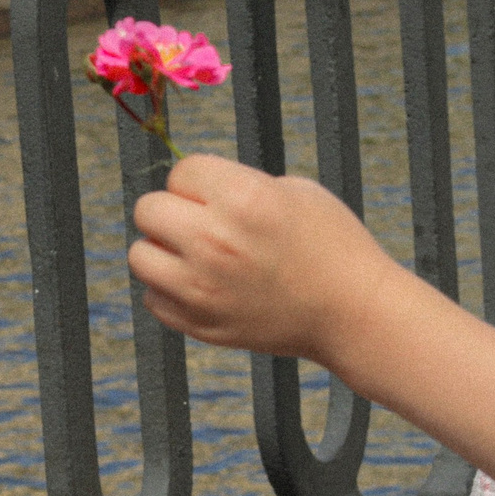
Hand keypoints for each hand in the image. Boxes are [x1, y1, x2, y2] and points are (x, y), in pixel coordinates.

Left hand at [129, 153, 399, 359]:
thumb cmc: (332, 244)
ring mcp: (203, 289)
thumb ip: (236, 186)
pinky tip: (206, 288)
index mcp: (242, 199)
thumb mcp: (293, 191)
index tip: (221, 195)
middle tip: (202, 224)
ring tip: (196, 256)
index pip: (181, 171)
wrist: (353, 312)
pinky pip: (154, 299)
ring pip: (140, 257)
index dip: (200, 181)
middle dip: (173, 211)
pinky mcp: (201, 324)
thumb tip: (189, 191)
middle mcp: (214, 242)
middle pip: (148, 210)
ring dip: (163, 252)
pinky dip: (171, 292)